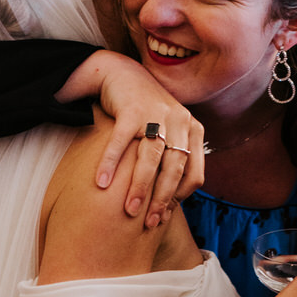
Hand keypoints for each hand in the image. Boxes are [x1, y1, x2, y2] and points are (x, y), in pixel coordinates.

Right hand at [88, 55, 204, 226]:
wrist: (121, 73)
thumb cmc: (144, 112)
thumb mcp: (168, 131)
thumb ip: (174, 159)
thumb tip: (171, 204)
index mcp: (193, 129)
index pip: (195, 173)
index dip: (180, 198)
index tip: (164, 215)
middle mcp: (180, 120)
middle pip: (175, 169)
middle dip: (162, 199)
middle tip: (149, 223)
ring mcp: (156, 112)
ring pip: (151, 158)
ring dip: (141, 187)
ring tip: (130, 210)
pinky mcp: (132, 108)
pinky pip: (122, 141)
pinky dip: (111, 163)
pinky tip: (101, 183)